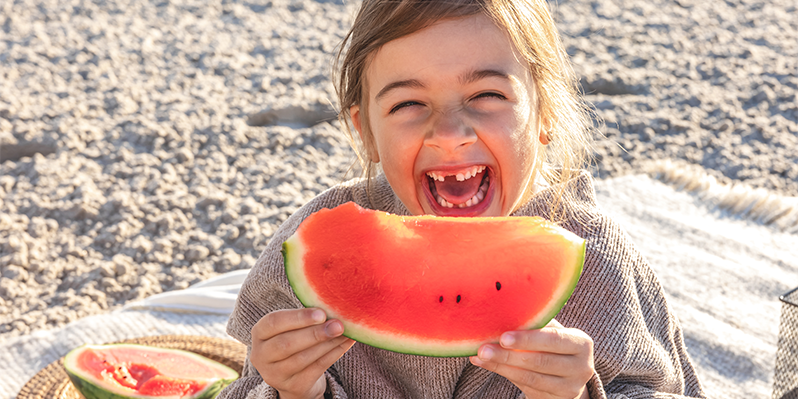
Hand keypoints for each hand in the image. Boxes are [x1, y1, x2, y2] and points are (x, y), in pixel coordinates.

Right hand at [251, 308, 354, 398]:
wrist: (294, 378)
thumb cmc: (294, 342)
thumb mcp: (291, 329)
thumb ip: (305, 318)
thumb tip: (332, 305)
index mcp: (259, 333)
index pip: (274, 322)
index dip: (298, 317)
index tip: (321, 313)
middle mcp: (261, 355)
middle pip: (286, 343)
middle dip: (314, 333)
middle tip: (337, 325)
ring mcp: (274, 374)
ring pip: (302, 358)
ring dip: (327, 344)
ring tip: (344, 333)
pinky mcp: (292, 386)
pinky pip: (315, 369)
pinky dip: (333, 354)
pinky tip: (345, 343)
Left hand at [469, 319, 593, 398]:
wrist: (566, 376)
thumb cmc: (553, 346)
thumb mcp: (550, 333)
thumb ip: (534, 325)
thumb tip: (502, 313)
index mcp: (581, 343)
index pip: (553, 339)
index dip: (528, 339)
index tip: (503, 337)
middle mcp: (582, 367)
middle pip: (540, 361)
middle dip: (508, 355)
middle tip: (483, 349)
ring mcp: (571, 387)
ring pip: (531, 377)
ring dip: (502, 366)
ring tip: (480, 356)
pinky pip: (527, 387)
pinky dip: (504, 374)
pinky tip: (487, 365)